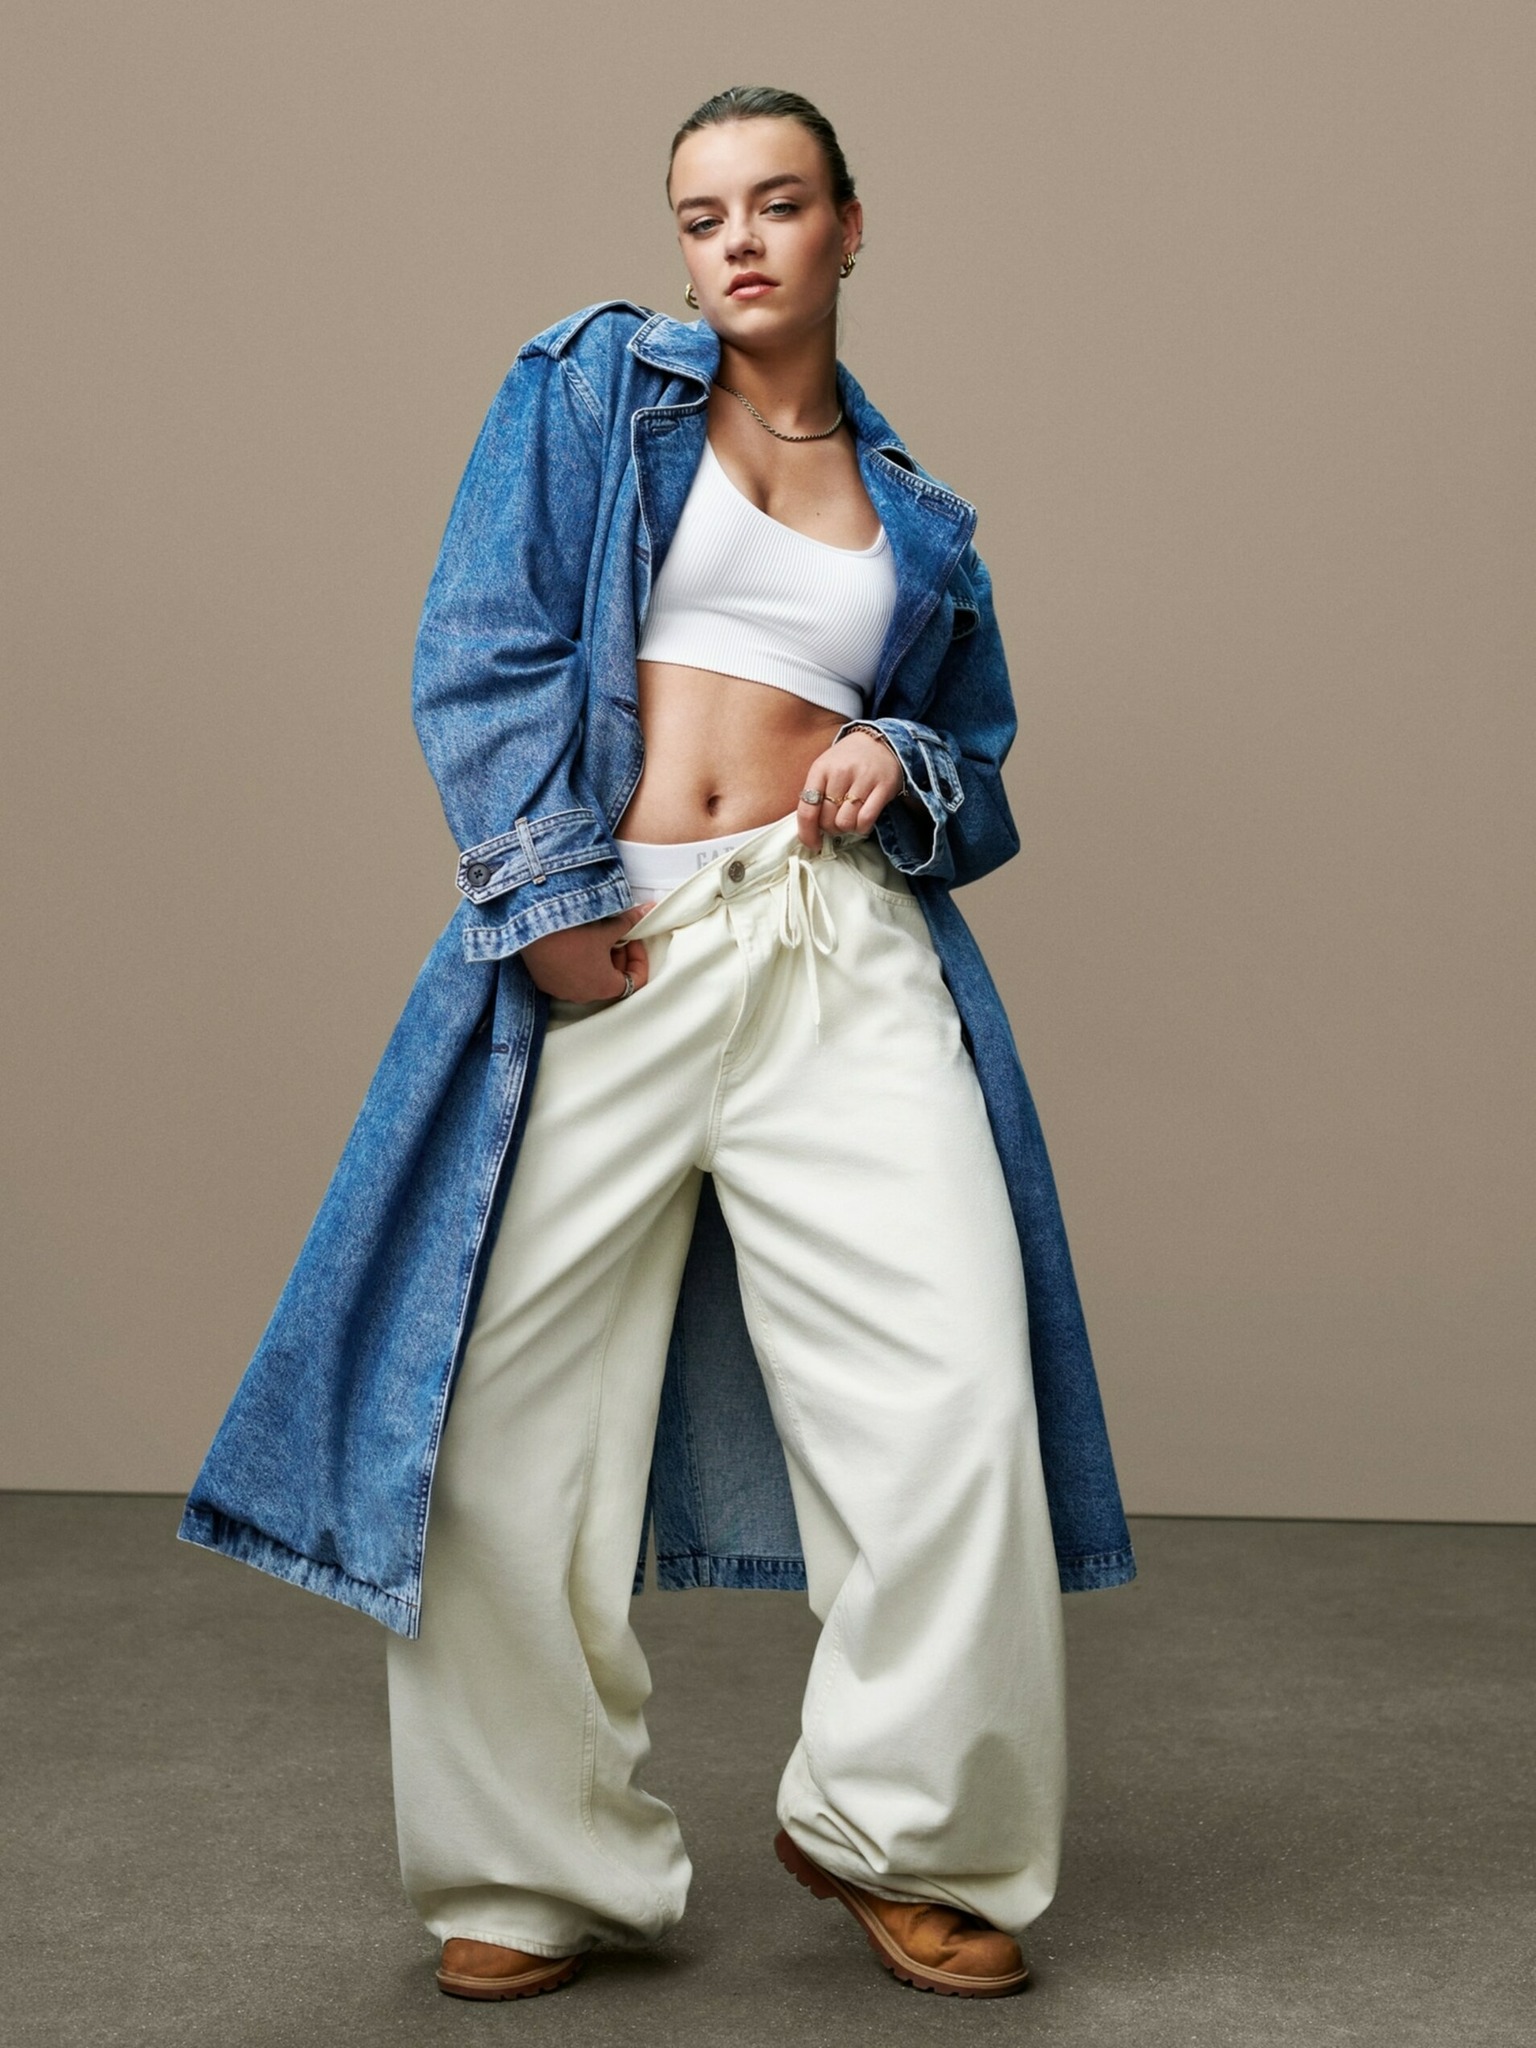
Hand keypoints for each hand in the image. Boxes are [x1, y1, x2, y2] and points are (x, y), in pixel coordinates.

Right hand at [518, 901, 658, 1000]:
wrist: (531, 927)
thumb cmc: (572, 933)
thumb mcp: (606, 927)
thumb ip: (630, 922)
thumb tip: (648, 911)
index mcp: (604, 987)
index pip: (635, 981)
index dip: (639, 959)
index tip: (633, 940)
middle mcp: (584, 996)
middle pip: (612, 980)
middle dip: (618, 957)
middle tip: (616, 935)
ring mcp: (562, 991)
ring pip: (589, 979)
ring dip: (598, 961)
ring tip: (594, 936)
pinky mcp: (545, 982)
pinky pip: (568, 977)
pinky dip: (577, 964)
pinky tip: (573, 943)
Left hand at [796, 729, 910, 850]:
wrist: (880, 741)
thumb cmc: (848, 760)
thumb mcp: (825, 768)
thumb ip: (815, 794)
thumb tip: (808, 829)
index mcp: (821, 769)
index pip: (807, 810)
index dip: (807, 833)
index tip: (812, 844)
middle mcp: (841, 773)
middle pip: (827, 820)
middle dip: (831, 828)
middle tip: (837, 820)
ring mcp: (863, 779)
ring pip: (846, 823)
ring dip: (847, 828)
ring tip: (850, 818)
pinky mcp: (883, 787)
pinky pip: (866, 820)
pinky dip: (862, 827)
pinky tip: (862, 820)